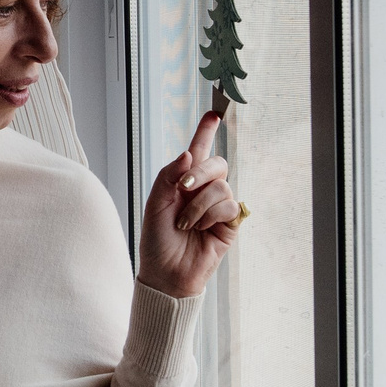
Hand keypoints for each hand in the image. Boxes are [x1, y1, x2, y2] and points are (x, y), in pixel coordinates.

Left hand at [137, 111, 239, 300]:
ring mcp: (218, 207)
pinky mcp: (230, 224)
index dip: (206, 132)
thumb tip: (189, 154)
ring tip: (186, 225)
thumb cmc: (157, 240)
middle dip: (200, 172)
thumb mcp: (155, 203)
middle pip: (216, 163)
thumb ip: (169, 176)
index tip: (213, 113)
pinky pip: (230, 205)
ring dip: (199, 205)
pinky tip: (200, 229)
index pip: (197, 151)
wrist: (166, 272)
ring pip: (221, 186)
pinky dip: (211, 216)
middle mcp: (203, 191)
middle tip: (184, 187)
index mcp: (183, 182)